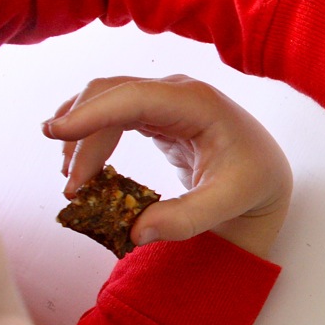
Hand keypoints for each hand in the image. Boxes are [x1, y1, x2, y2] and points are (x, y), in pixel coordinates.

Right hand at [42, 75, 291, 257]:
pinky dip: (92, 138)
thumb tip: (135, 232)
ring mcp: (165, 99)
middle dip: (82, 137)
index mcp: (198, 102)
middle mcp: (177, 92)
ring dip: (82, 137)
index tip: (57, 132)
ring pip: (105, 103)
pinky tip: (83, 168)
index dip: (93, 112)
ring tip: (75, 184)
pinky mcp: (156, 115)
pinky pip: (113, 117)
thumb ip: (186, 219)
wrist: (267, 177)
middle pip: (111, 97)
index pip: (135, 97)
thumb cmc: (254, 183)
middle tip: (73, 188)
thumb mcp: (228, 203)